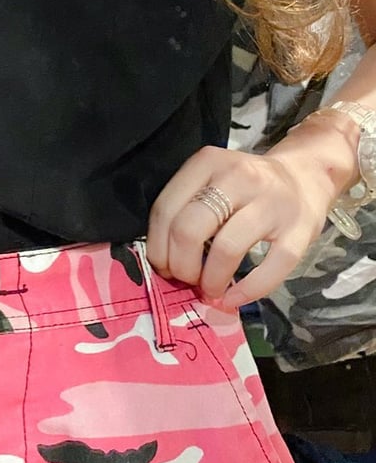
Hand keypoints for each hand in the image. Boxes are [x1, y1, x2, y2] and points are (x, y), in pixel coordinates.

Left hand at [145, 144, 340, 309]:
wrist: (305, 178)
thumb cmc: (244, 191)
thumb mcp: (208, 185)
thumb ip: (182, 213)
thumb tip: (162, 264)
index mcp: (207, 163)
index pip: (164, 211)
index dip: (158, 249)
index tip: (166, 266)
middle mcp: (239, 176)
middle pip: (189, 230)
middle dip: (181, 266)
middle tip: (188, 279)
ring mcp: (272, 200)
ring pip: (225, 248)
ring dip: (211, 281)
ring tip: (211, 289)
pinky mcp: (301, 227)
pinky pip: (270, 267)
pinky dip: (247, 291)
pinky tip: (233, 298)